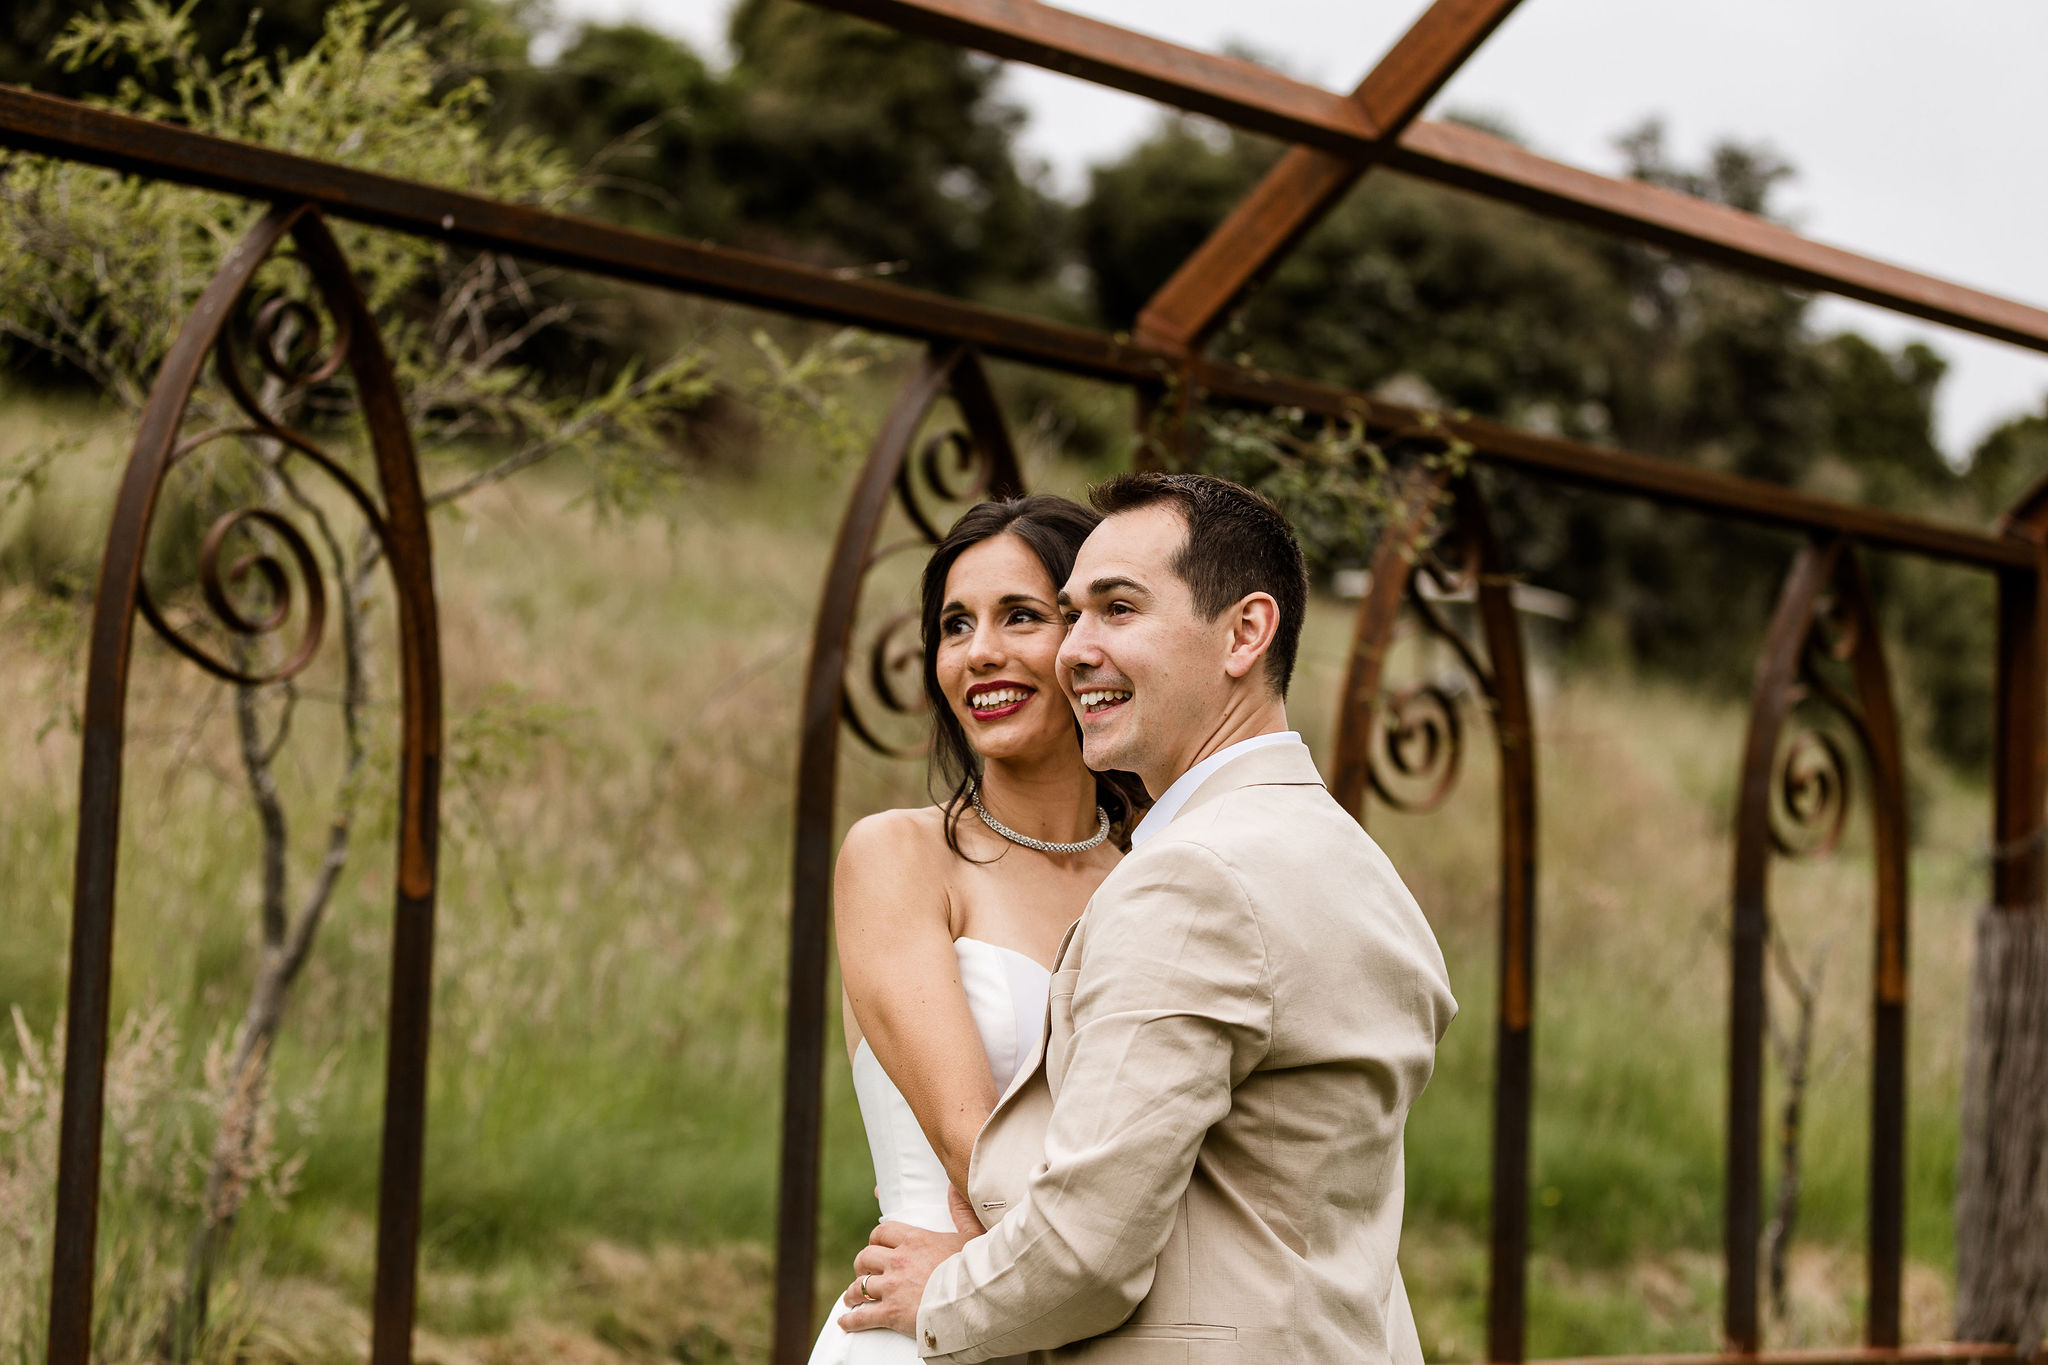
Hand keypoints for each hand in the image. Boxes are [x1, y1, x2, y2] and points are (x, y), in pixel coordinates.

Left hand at [837, 1193, 982, 1334]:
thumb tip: (954, 1188)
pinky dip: (851, 1320)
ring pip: (860, 1286)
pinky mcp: (890, 1313)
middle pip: (865, 1257)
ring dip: (853, 1292)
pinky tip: (846, 1322)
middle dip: (861, 1265)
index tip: (876, 1246)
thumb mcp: (972, 1236)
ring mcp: (892, 1287)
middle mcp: (898, 1260)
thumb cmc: (975, 1269)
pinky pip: (862, 1316)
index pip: (882, 1232)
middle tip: (864, 1272)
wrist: (974, 1301)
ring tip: (851, 1298)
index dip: (875, 1240)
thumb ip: (961, 1211)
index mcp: (914, 1240)